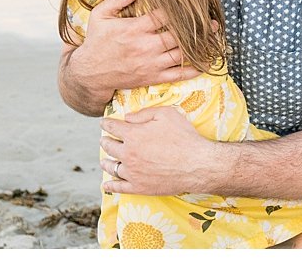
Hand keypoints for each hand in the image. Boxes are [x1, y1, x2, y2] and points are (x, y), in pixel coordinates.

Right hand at [71, 0, 201, 94]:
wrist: (90, 73)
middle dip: (197, 27)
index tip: (190, 2)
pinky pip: (179, 75)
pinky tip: (205, 62)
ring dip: (200, 46)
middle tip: (211, 20)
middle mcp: (146, 46)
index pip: (163, 16)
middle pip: (178, 35)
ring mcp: (151, 63)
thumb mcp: (99, 16)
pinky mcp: (153, 77)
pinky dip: (194, 69)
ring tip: (213, 37)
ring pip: (182, 54)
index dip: (178, 9)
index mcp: (134, 29)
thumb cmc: (96, 42)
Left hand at [100, 106, 218, 195]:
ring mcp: (133, 172)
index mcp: (133, 135)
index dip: (106, 123)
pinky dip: (111, 185)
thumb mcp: (167, 115)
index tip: (103, 123)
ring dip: (106, 162)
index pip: (112, 127)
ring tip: (104, 161)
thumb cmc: (185, 137)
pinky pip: (120, 187)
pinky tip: (106, 184)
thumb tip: (127, 117)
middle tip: (104, 140)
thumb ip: (144, 113)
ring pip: (112, 167)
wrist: (198, 165)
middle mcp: (128, 154)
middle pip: (109, 146)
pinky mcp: (139, 187)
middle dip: (105, 141)